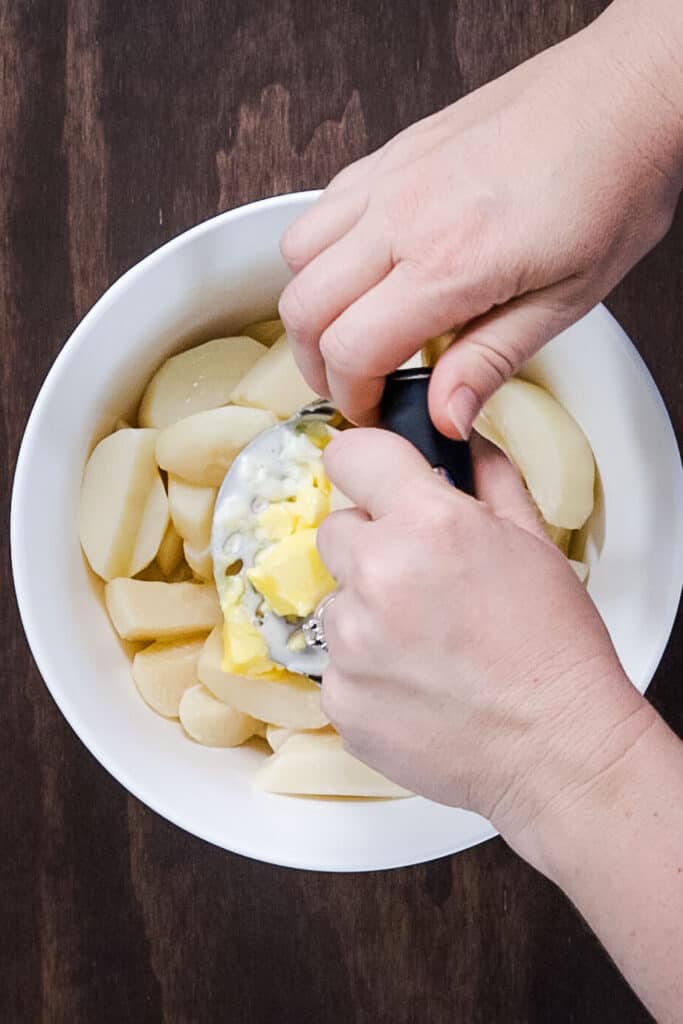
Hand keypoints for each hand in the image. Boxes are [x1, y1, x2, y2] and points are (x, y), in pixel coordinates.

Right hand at [279, 3, 682, 434]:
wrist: (621, 96)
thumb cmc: (609, 188)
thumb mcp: (566, 300)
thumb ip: (491, 361)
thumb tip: (445, 418)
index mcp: (450, 263)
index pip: (352, 349)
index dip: (352, 396)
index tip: (374, 410)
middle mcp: (404, 216)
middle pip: (304, 307)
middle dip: (318, 364)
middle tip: (354, 384)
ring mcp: (391, 177)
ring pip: (298, 256)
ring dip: (311, 307)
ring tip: (349, 331)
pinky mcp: (392, 153)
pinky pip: (321, 209)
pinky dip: (321, 253)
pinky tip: (361, 271)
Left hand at [317, 429, 654, 846]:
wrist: (558, 750)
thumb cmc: (555, 648)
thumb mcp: (535, 543)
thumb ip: (488, 479)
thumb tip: (460, 444)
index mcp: (428, 524)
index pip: (352, 455)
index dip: (367, 467)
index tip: (375, 484)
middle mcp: (377, 575)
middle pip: (335, 532)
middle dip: (371, 547)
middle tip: (421, 582)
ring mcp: (350, 643)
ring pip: (336, 602)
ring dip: (368, 614)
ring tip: (426, 646)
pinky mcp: (339, 699)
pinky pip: (336, 665)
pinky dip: (367, 670)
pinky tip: (415, 684)